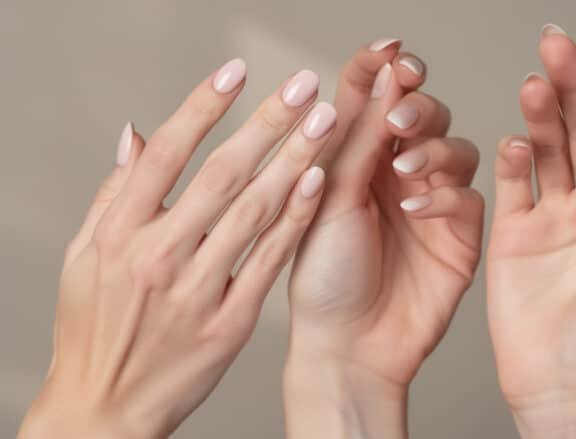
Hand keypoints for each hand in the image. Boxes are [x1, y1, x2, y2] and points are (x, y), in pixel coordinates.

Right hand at [18, 60, 336, 438]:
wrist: (107, 406)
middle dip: (267, 122)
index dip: (202, 107)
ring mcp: (197, 290)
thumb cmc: (94, 327)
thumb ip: (114, 194)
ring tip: (325, 121)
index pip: (165, 154)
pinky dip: (294, 218)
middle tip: (303, 85)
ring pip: (254, 210)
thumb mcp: (82, 257)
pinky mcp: (229, 322)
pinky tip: (317, 181)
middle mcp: (158, 256)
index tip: (236, 71)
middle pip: (221, 174)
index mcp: (118, 234)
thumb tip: (135, 134)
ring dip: (294, 159)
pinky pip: (269, 260)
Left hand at [284, 40, 483, 437]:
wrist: (347, 346)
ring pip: (454, 148)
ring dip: (432, 149)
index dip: (382, 70)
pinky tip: (415, 207)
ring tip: (404, 168)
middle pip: (423, 114)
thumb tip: (380, 76)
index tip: (389, 53)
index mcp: (355, 159)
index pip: (373, 98)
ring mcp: (431, 202)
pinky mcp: (459, 234)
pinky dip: (443, 195)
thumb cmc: (323, 278)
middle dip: (416, 105)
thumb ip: (356, 139)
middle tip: (400, 114)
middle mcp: (395, 173)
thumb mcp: (326, 198)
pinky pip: (466, 197)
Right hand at [487, 26, 575, 437]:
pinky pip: (513, 185)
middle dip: (575, 85)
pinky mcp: (515, 232)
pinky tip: (514, 138)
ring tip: (534, 84)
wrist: (566, 382)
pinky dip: (512, 159)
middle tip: (557, 46)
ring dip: (541, 114)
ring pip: (547, 150)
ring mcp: (554, 215)